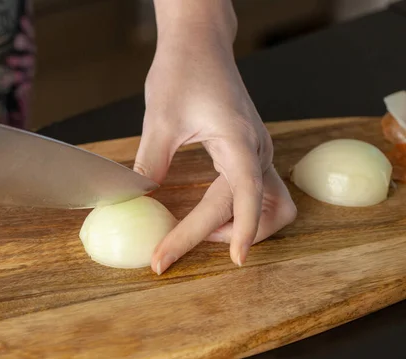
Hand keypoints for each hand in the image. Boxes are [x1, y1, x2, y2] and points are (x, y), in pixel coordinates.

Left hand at [135, 1, 295, 273]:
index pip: (246, 193)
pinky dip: (243, 213)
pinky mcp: (251, 151)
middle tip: (171, 251)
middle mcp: (257, 148)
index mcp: (239, 139)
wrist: (200, 44)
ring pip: (274, 205)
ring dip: (245, 227)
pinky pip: (262, 194)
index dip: (241, 229)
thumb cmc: (183, 69)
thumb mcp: (160, 118)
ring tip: (201, 234)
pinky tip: (212, 215)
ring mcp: (258, 150)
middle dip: (221, 236)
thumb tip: (138, 202)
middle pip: (258, 208)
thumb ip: (150, 163)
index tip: (235, 260)